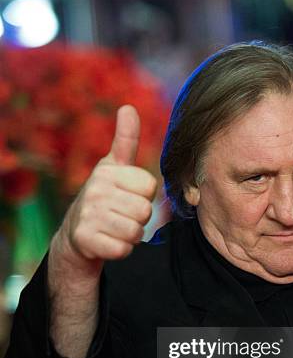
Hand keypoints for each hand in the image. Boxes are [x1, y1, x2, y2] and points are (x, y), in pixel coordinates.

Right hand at [54, 105, 156, 271]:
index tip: (128, 195)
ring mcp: (88, 215)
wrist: (76, 233)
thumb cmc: (103, 196)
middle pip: (146, 211)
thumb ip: (125, 140)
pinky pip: (123, 250)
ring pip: (136, 231)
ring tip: (116, 227)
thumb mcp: (114, 167)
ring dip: (131, 235)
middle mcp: (95, 190)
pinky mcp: (86, 240)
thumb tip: (128, 107)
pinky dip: (121, 249)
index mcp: (107, 171)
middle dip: (139, 218)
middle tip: (121, 214)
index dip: (144, 196)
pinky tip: (108, 241)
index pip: (150, 187)